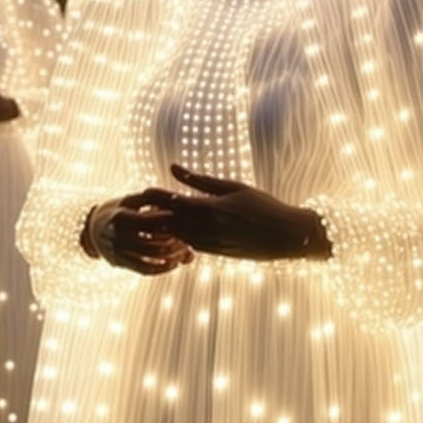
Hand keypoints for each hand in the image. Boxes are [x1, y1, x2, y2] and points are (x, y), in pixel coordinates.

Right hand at [83, 193, 194, 274]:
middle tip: (190, 236)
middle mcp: (117, 238)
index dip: (165, 219)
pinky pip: (145, 270)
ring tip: (186, 249)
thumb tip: (175, 199)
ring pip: (151, 259)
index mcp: (119, 218)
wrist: (93, 229)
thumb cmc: (118, 210)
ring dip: (172, 256)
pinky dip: (162, 268)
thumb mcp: (129, 200)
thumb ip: (151, 199)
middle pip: (152, 243)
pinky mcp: (122, 264)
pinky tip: (175, 262)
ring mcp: (119, 253)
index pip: (146, 221)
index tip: (181, 216)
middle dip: (173, 241)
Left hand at [139, 163, 331, 260]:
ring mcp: (210, 244)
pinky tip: (174, 235)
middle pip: (168, 223)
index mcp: (209, 209)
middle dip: (152, 215)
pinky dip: (179, 240)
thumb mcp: (232, 187)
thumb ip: (200, 180)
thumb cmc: (262, 205)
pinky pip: (189, 246)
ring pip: (176, 237)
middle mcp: (206, 229)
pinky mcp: (215, 254)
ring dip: (162, 230)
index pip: (171, 202)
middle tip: (137, 208)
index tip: (142, 191)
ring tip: (148, 222)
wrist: (285, 236)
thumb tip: (174, 168)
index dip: (154, 197)